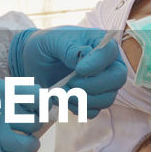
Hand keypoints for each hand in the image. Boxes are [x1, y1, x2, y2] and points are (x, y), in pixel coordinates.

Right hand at [0, 73, 39, 151]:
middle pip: (37, 121)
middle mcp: (3, 111)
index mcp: (0, 90)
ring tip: (14, 145)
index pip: (38, 96)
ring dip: (26, 146)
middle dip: (32, 125)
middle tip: (20, 128)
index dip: (39, 104)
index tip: (31, 108)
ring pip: (31, 145)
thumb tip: (9, 96)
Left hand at [8, 27, 126, 115]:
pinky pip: (93, 111)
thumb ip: (69, 48)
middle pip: (117, 79)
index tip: (78, 70)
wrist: (33, 62)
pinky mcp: (92, 99)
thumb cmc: (45, 45)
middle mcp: (107, 63)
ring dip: (82, 99)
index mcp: (99, 41)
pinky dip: (77, 108)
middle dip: (93, 86)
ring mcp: (102, 83)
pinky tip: (62, 98)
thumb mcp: (52, 40)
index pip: (111, 52)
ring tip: (61, 90)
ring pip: (107, 99)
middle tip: (70, 83)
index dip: (97, 64)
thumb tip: (85, 56)